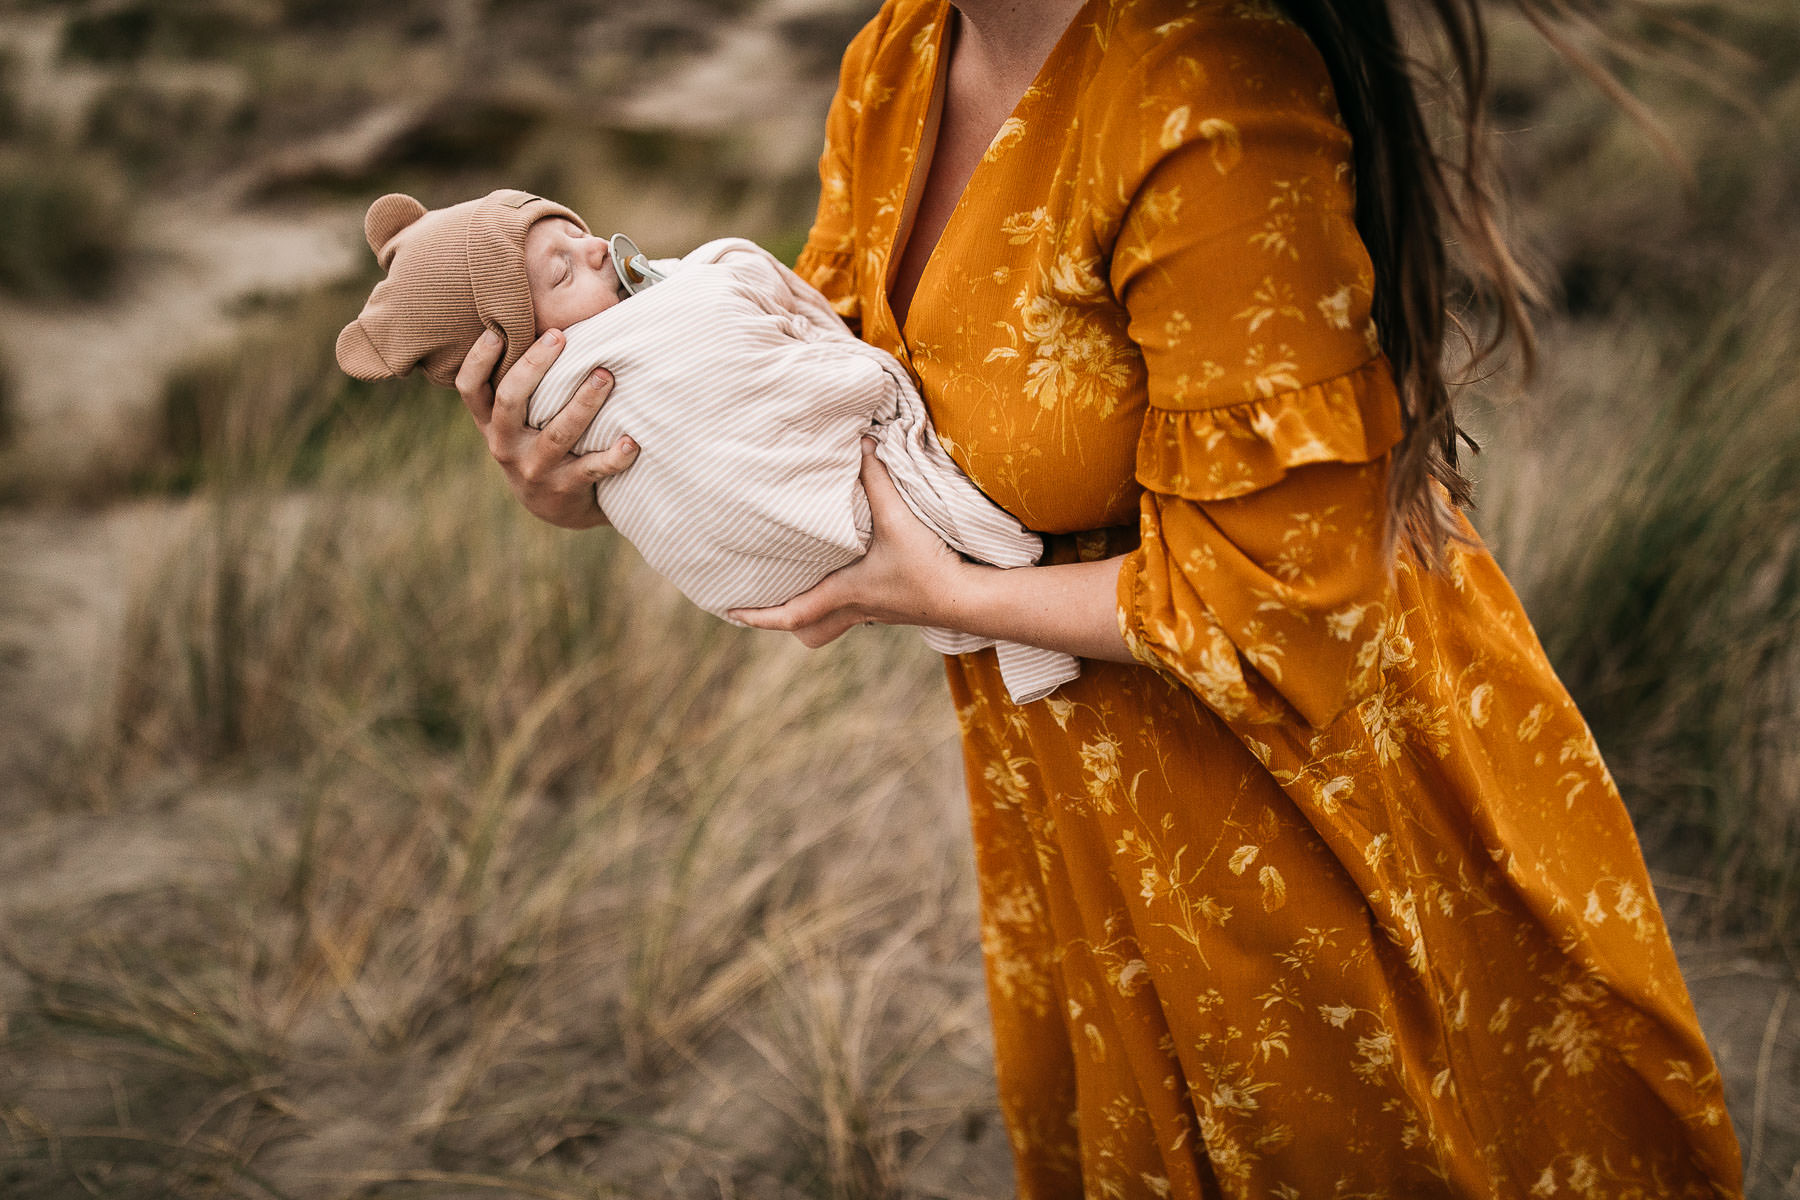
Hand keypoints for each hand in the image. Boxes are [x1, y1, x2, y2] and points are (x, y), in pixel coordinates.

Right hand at [455, 328, 638, 529]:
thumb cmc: (540, 443)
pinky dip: (614, 457)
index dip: (478, 360)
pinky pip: (591, 469)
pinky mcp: (564, 488)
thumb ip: (522, 383)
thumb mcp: (518, 420)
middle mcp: (505, 444)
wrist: (554, 506)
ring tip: (606, 376)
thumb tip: (550, 320)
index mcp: (490, 422)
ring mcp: (533, 468)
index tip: (496, 330)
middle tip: (560, 337)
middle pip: (511, 400)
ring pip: (558, 432)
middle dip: (534, 366)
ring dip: (583, 402)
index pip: (469, 388)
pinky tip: (631, 442)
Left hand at [730, 439, 972, 646]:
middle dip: (785, 618)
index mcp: (844, 593)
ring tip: (805, 582)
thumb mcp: (897, 519)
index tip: (729, 613)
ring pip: (834, 619)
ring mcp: (876, 611)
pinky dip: (846, 594)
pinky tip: (855, 572)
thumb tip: (862, 442)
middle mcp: (856, 608)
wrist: (970, 600)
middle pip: (808, 629)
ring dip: (816, 606)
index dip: (757, 616)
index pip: (790, 613)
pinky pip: (859, 607)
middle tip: (767, 601)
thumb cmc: (928, 566)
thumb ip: (877, 480)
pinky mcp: (896, 607)